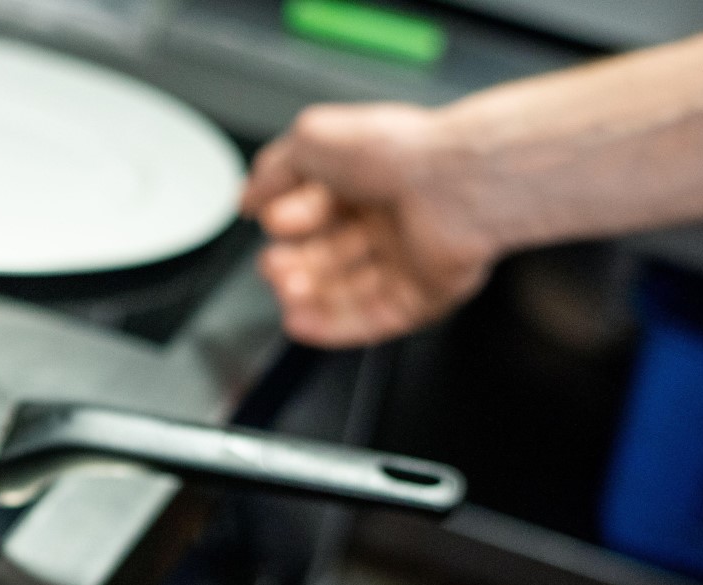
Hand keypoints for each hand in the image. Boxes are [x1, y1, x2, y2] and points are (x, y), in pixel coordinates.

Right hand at [242, 103, 501, 348]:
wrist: (456, 183)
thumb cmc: (396, 153)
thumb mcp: (311, 139)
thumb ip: (271, 170)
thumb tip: (247, 199)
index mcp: (366, 179)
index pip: (313, 212)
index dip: (288, 220)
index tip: (274, 219)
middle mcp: (388, 218)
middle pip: (324, 256)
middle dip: (291, 264)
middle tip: (274, 265)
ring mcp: (407, 259)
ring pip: (345, 291)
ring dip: (306, 296)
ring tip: (285, 289)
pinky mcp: (424, 295)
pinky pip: (373, 319)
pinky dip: (333, 326)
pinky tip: (300, 322)